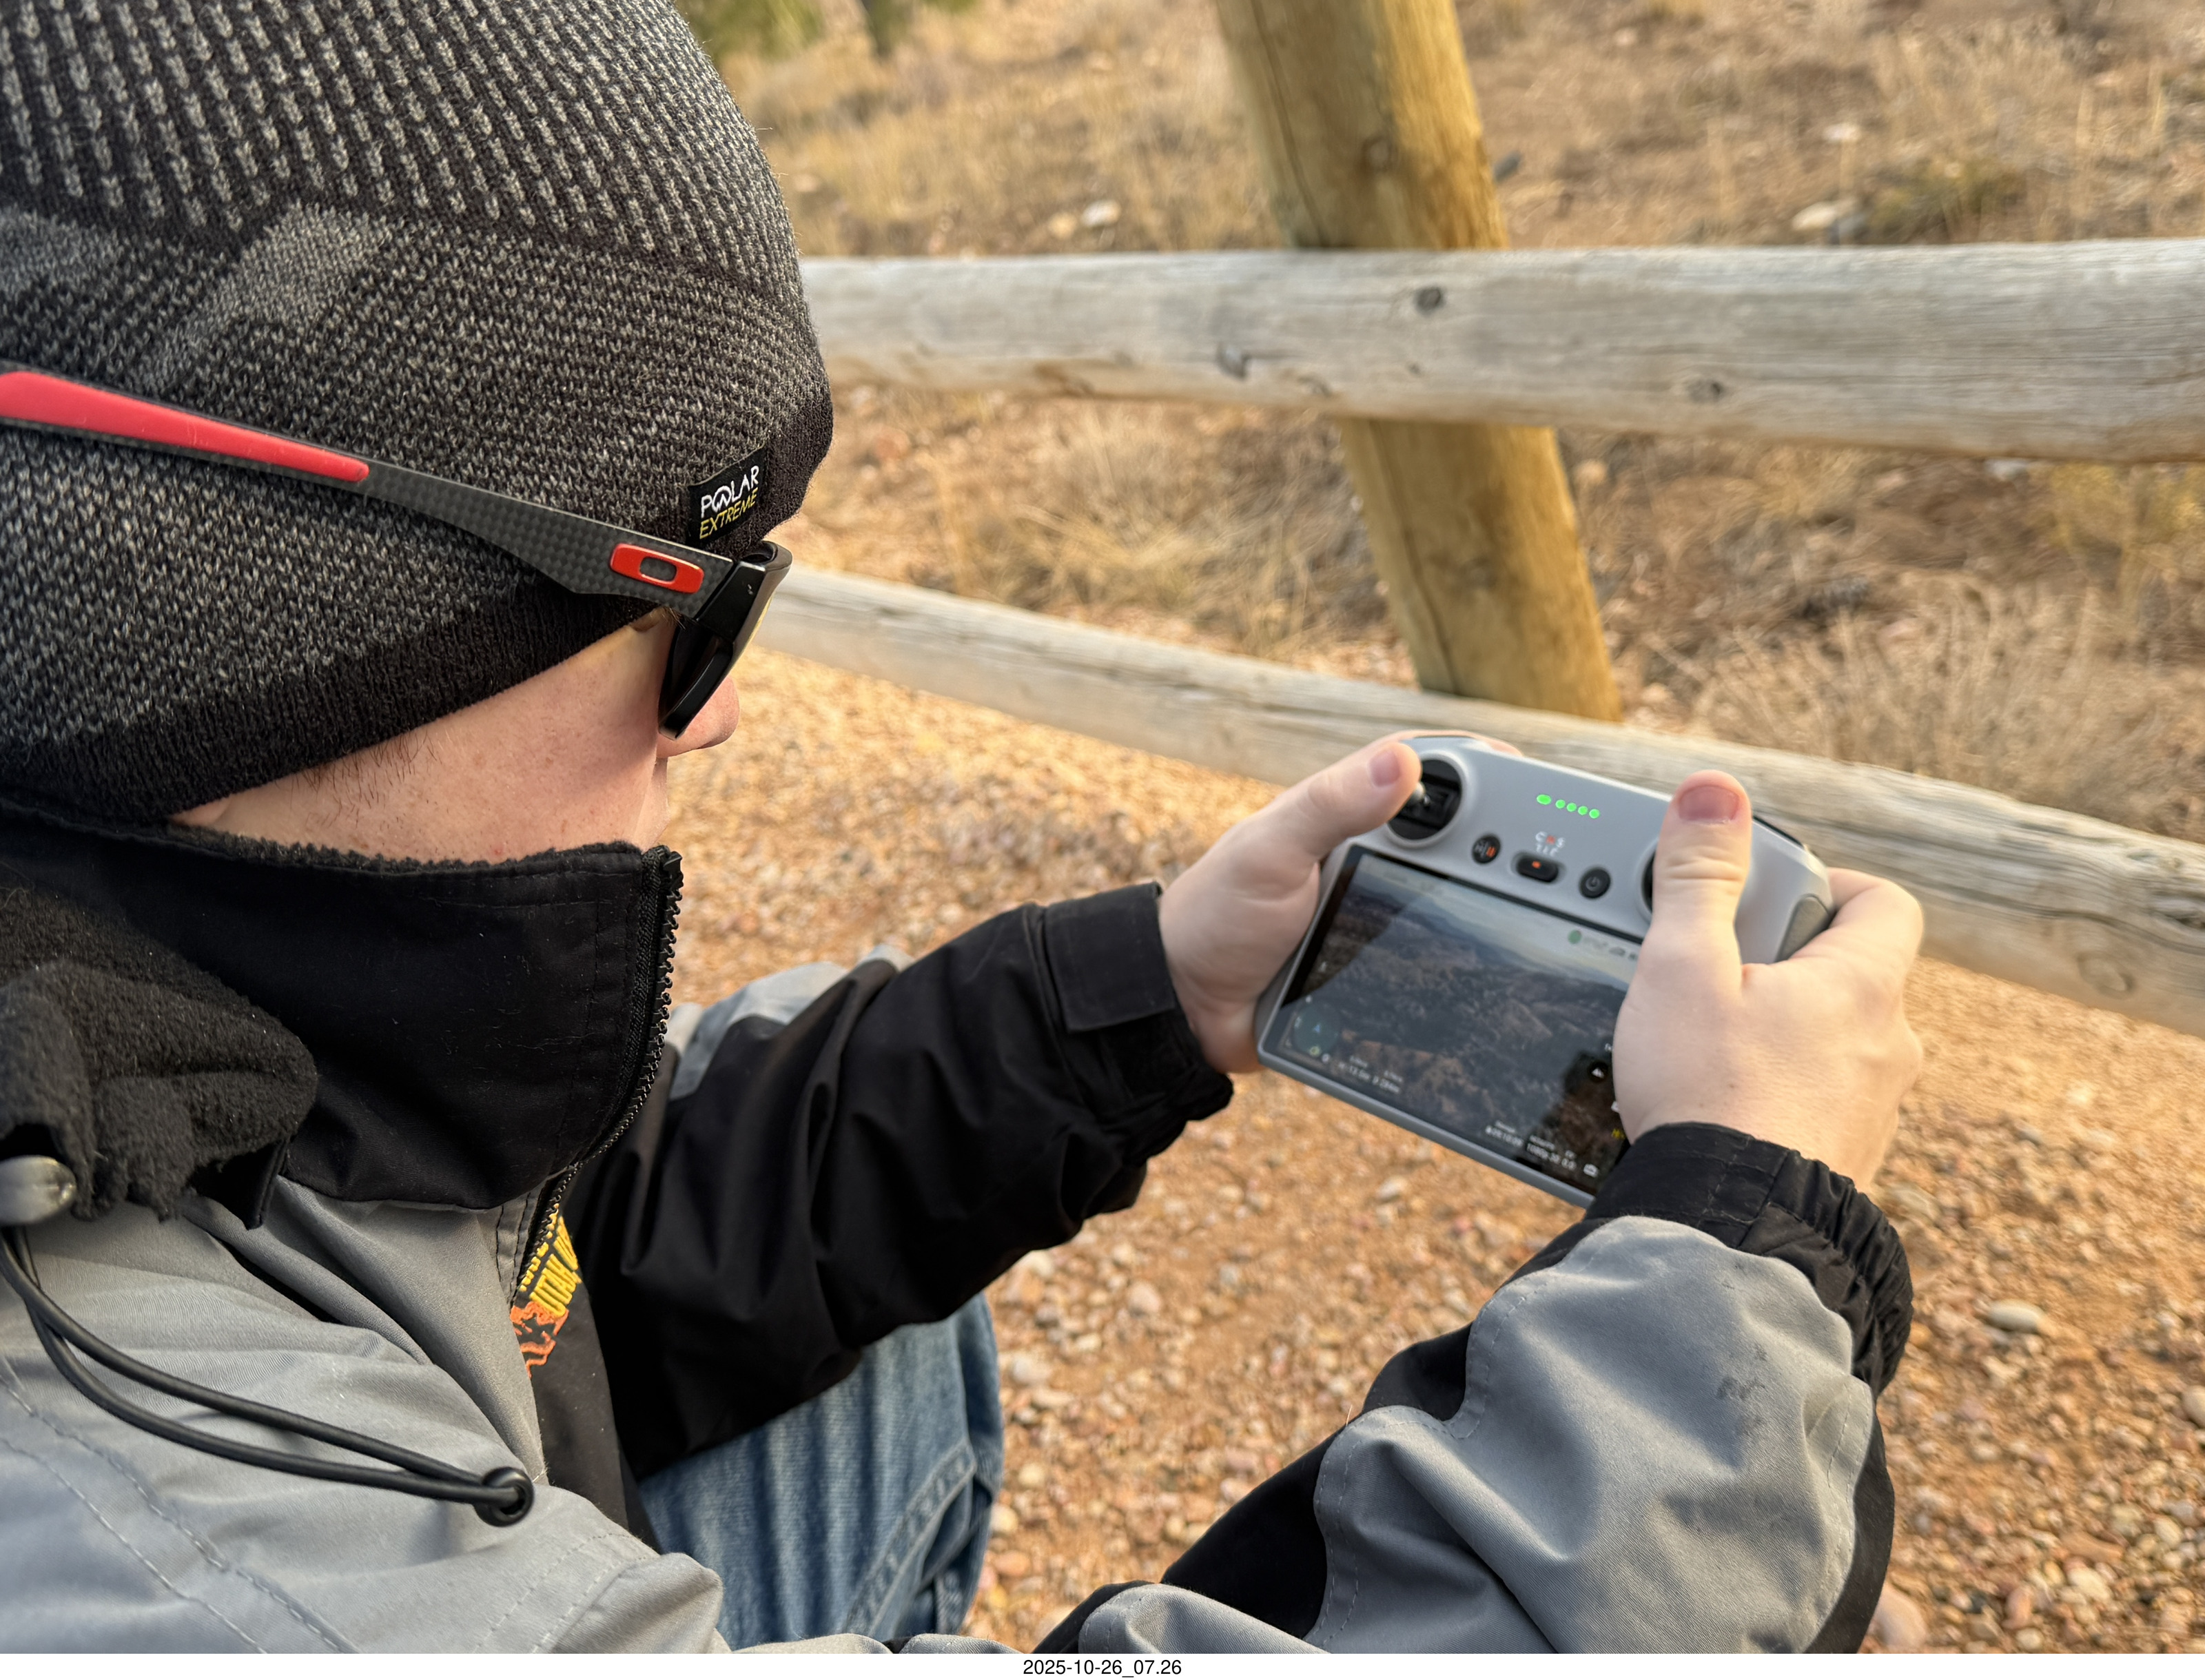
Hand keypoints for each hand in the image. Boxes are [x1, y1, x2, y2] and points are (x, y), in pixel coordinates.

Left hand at [1159, 734, 1514, 1071]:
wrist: (1184, 1007)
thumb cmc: (1216, 916)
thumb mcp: (1272, 852)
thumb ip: (1331, 805)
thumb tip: (1403, 762)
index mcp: (1345, 812)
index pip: (1433, 774)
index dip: (1488, 773)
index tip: (1540, 787)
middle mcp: (1368, 853)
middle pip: (1461, 840)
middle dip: (1511, 848)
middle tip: (1565, 871)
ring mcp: (1375, 908)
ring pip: (1455, 898)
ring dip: (1497, 904)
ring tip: (1549, 918)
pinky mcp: (1374, 960)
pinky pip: (1433, 954)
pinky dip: (1468, 956)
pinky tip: (1505, 967)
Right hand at [1613, 770, 1923, 1185]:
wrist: (1727, 1235)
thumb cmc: (1710, 1095)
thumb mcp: (1684, 966)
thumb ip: (1698, 876)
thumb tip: (1715, 792)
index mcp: (1862, 987)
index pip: (1886, 903)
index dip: (1833, 884)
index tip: (1772, 893)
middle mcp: (1886, 1048)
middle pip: (1849, 974)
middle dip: (1783, 962)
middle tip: (1711, 972)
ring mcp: (1871, 1112)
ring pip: (1833, 1043)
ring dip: (1779, 1032)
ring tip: (1702, 1045)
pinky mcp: (1842, 1163)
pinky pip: (1816, 1104)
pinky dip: (1776, 1092)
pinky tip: (1716, 1105)